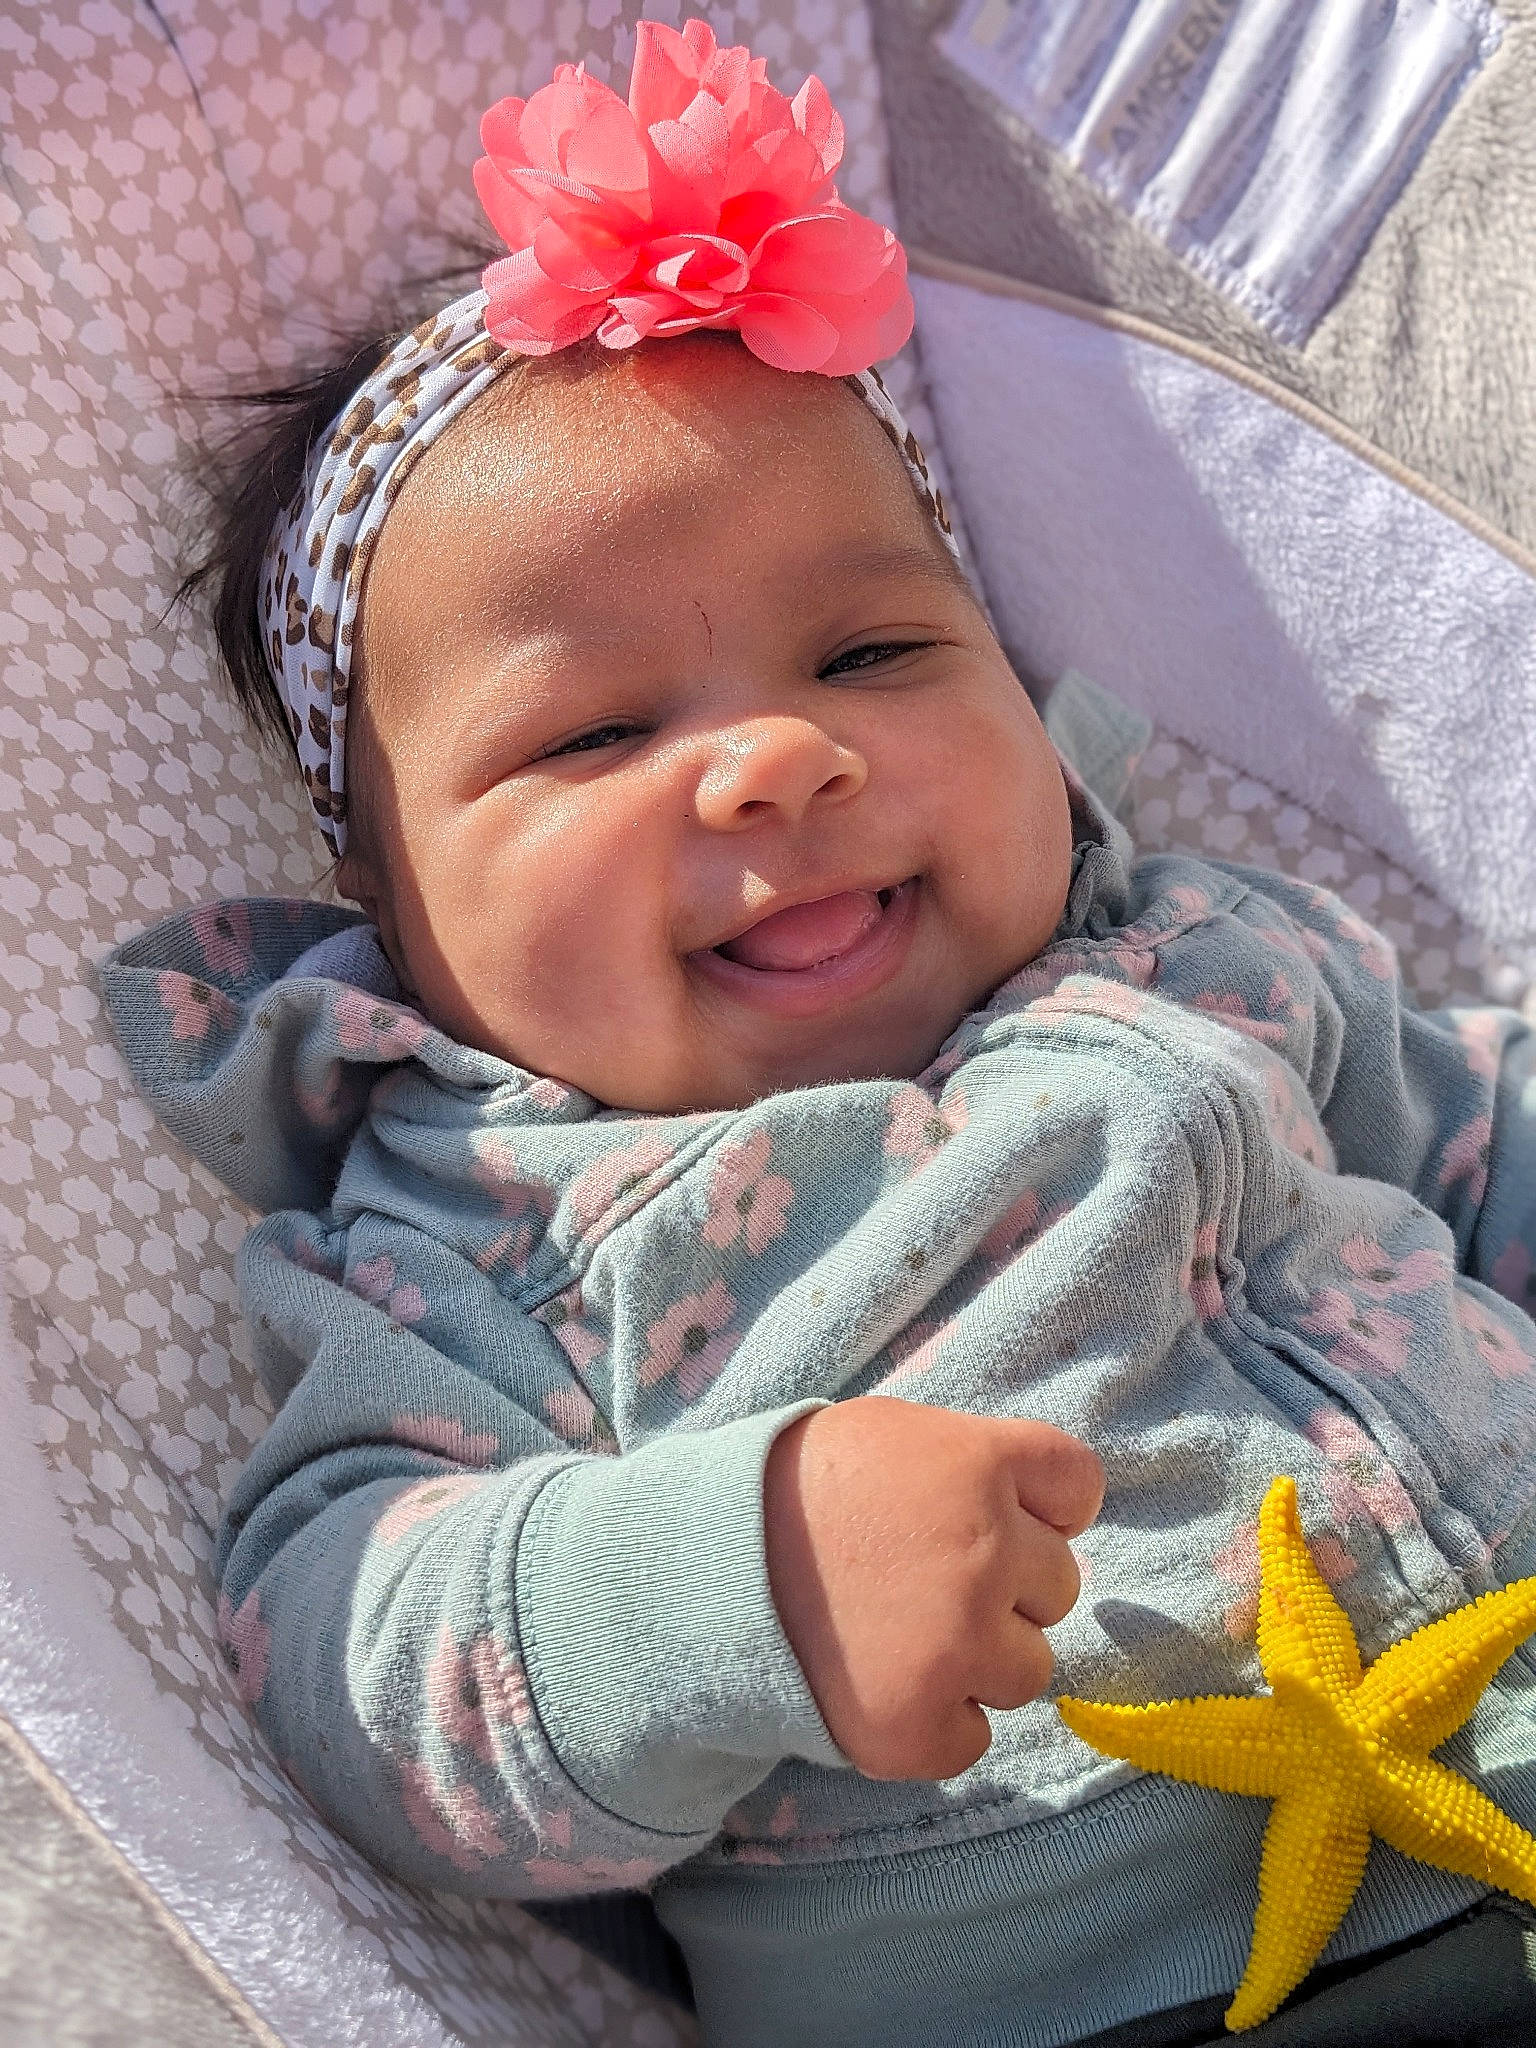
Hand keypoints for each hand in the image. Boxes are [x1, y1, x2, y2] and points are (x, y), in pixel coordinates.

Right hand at [763, 1396, 1102, 1779]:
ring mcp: (957, 1646)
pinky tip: (884, 1679)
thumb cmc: (802, 1490)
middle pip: (1059, 1582)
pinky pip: (974, 1737)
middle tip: (927, 1576)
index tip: (1008, 1517)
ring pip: (1029, 1668)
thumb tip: (1049, 1511)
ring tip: (904, 1632)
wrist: (705, 1569)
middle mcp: (986, 1553)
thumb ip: (976, 1462)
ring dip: (981, 1658)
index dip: (1047, 1506)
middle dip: (1007, 1583)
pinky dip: (937, 1722)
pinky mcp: (920, 1726)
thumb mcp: (894, 1434)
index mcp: (980, 1465)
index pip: (1078, 1484)